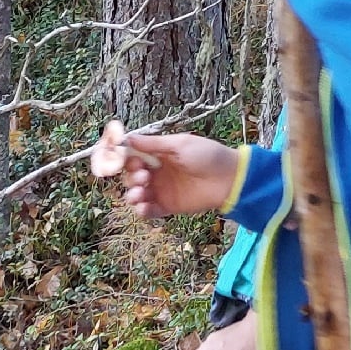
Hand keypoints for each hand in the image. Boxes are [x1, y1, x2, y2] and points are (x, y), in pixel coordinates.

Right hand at [88, 122, 240, 218]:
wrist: (230, 179)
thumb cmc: (208, 156)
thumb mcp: (180, 145)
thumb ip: (154, 144)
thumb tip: (128, 138)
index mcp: (160, 155)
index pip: (134, 157)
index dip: (125, 159)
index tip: (120, 159)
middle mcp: (158, 172)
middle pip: (131, 176)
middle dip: (131, 176)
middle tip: (143, 176)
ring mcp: (162, 190)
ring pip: (136, 195)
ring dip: (133, 194)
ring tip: (142, 192)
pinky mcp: (169, 206)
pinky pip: (149, 211)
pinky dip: (142, 210)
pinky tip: (144, 206)